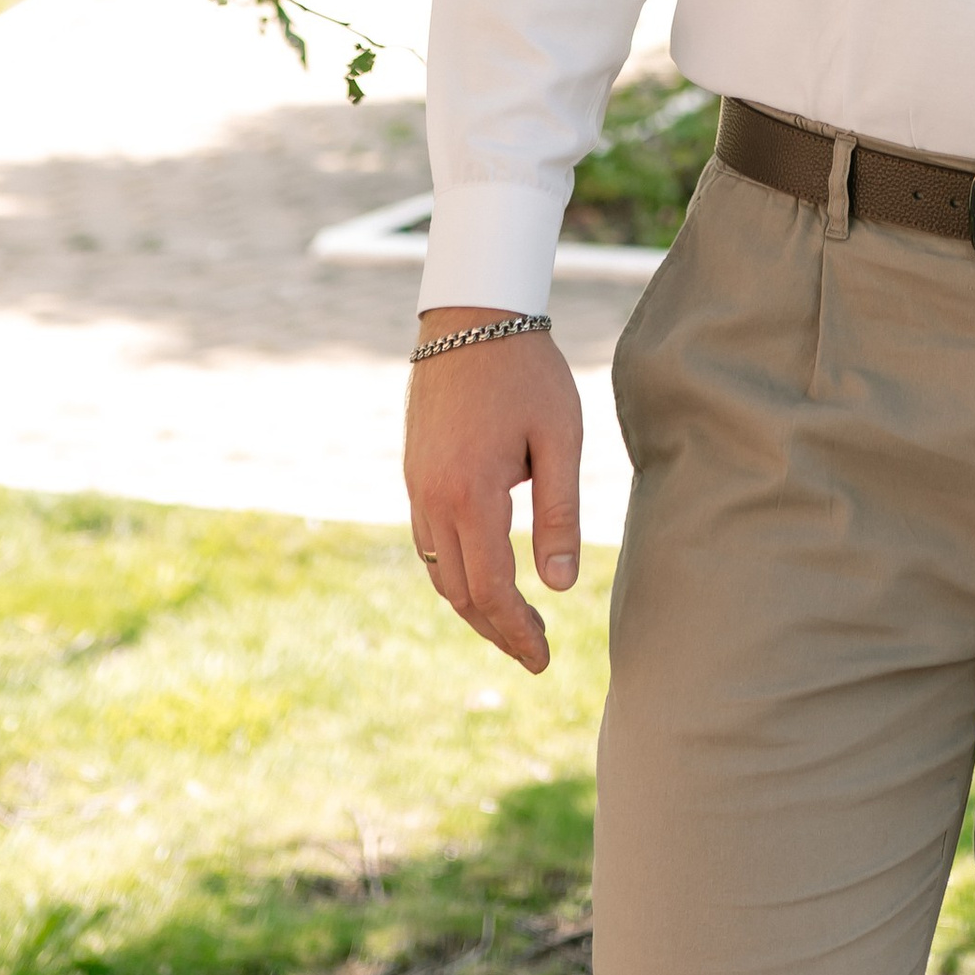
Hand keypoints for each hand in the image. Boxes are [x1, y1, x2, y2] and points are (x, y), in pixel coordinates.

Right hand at [403, 310, 583, 670]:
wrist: (471, 317)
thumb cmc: (527, 371)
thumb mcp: (560, 437)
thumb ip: (560, 512)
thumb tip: (560, 585)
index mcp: (471, 495)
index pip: (491, 589)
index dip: (517, 630)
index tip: (543, 658)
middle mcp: (433, 500)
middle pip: (459, 592)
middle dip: (497, 629)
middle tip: (534, 652)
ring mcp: (417, 488)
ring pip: (439, 572)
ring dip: (474, 605)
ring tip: (515, 622)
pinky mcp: (414, 474)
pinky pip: (428, 543)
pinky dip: (455, 572)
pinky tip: (485, 574)